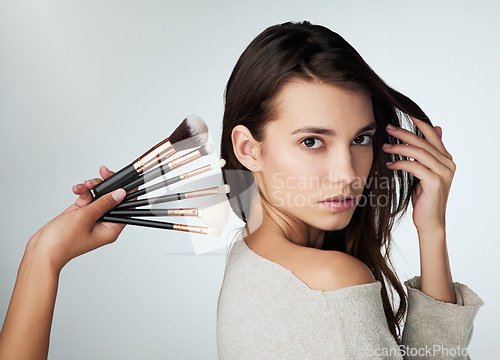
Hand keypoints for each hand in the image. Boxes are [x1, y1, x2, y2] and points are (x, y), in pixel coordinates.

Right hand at [24, 166, 125, 271]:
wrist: (42, 250)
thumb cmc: (63, 242)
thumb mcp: (86, 218)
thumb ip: (104, 203)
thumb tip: (120, 194)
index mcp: (111, 229)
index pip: (126, 208)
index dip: (128, 193)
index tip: (126, 180)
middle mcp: (104, 224)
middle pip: (112, 199)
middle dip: (106, 185)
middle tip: (102, 174)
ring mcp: (92, 218)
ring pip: (98, 196)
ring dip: (91, 187)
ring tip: (84, 185)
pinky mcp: (80, 215)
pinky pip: (87, 198)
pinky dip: (82, 192)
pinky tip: (76, 189)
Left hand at [382, 117, 455, 234]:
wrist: (430, 221)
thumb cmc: (424, 197)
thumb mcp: (423, 172)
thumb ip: (425, 155)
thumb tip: (434, 130)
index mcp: (445, 158)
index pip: (432, 134)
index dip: (419, 122)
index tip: (405, 112)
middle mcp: (447, 163)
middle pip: (423, 141)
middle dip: (404, 133)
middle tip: (387, 128)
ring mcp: (443, 172)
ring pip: (419, 152)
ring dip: (399, 147)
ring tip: (384, 147)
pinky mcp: (435, 182)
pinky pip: (414, 166)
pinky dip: (400, 163)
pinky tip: (389, 164)